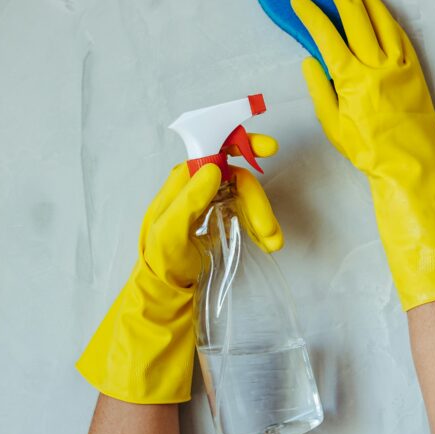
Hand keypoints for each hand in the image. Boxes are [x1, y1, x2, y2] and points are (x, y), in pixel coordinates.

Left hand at [76, 134, 281, 402]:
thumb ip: (189, 201)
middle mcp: (197, 186)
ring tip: (272, 243)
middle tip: (270, 229)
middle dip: (256, 199)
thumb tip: (213, 168)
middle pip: (236, 177)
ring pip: (245, 195)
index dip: (240, 143)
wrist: (165, 290)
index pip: (212, 150)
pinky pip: (246, 211)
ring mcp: (211, 201)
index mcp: (181, 182)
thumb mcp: (169, 234)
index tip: (269, 148)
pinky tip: (266, 242)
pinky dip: (260, 225)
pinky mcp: (221, 217)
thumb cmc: (162, 261)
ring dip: (262, 216)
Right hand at [292, 0, 434, 309]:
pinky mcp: (415, 71)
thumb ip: (320, 89)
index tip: (299, 0)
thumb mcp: (333, 126)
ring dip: (367, 1)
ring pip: (382, 22)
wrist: (410, 164)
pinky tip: (381, 13)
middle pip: (356, 19)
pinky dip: (389, 21)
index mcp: (351, 80)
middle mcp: (376, 67)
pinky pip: (401, 38)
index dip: (311, 15)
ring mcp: (399, 66)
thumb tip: (310, 60)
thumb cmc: (368, 150)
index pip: (326, 37)